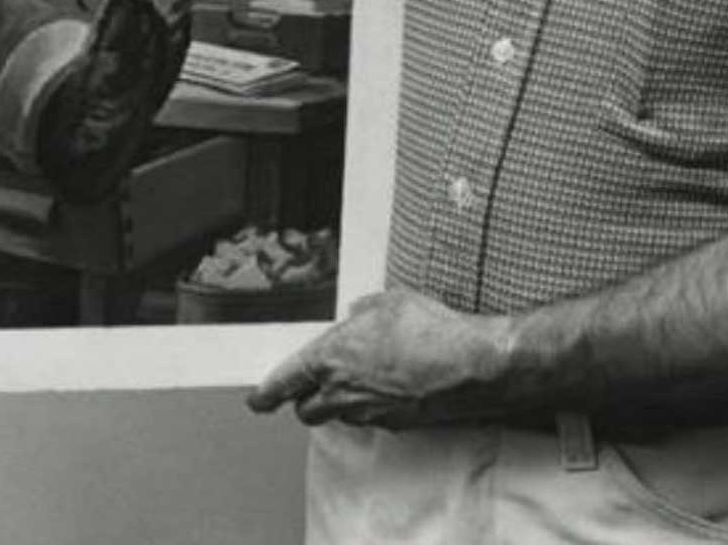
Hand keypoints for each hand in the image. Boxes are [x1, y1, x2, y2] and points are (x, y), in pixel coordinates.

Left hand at [247, 288, 513, 429]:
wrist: (471, 365)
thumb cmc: (429, 328)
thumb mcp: (388, 302)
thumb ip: (363, 312)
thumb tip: (358, 317)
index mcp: (330, 358)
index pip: (285, 383)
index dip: (266, 394)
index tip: (257, 401)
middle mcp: (343, 392)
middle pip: (307, 410)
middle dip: (305, 401)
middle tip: (310, 390)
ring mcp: (369, 413)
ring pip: (340, 416)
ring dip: (341, 403)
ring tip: (361, 380)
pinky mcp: (395, 425)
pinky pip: (372, 419)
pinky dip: (372, 407)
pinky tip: (391, 388)